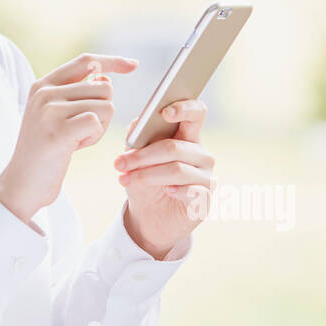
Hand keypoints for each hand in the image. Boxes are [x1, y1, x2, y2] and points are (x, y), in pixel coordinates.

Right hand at [0, 51, 138, 225]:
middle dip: (103, 112)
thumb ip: (77, 94)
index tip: (133, 65)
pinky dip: (94, 137)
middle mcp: (44, 92)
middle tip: (80, 131)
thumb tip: (105, 77)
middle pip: (103, 87)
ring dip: (99, 127)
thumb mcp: (57, 116)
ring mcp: (49, 110)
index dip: (112, 61)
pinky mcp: (58, 130)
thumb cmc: (46, 151)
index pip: (86, 61)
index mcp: (43, 84)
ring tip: (75, 140)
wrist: (22, 184)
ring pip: (105, 105)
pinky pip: (97, 122)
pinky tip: (75, 147)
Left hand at [112, 99, 216, 259]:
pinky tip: (167, 191)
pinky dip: (176, 190)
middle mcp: (201, 154)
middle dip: (142, 156)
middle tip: (118, 163)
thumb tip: (139, 122)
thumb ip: (138, 137)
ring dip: (146, 175)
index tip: (164, 112)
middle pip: (174, 147)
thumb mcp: (136, 157)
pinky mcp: (206, 199)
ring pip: (177, 170)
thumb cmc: (145, 181)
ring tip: (125, 179)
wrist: (148, 217)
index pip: (196, 113)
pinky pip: (192, 191)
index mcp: (187, 136)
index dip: (184, 108)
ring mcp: (206, 177)